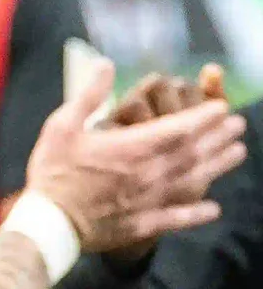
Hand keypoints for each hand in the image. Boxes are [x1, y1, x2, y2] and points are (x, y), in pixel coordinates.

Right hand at [26, 60, 246, 252]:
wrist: (49, 223)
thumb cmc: (52, 170)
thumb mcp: (62, 125)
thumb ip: (88, 95)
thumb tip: (105, 64)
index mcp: (132, 147)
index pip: (180, 128)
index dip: (204, 116)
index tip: (222, 107)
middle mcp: (150, 173)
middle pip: (195, 152)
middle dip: (219, 136)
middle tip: (239, 125)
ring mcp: (150, 200)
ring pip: (194, 180)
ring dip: (219, 165)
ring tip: (239, 153)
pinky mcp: (144, 224)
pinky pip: (179, 217)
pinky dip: (199, 212)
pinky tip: (214, 208)